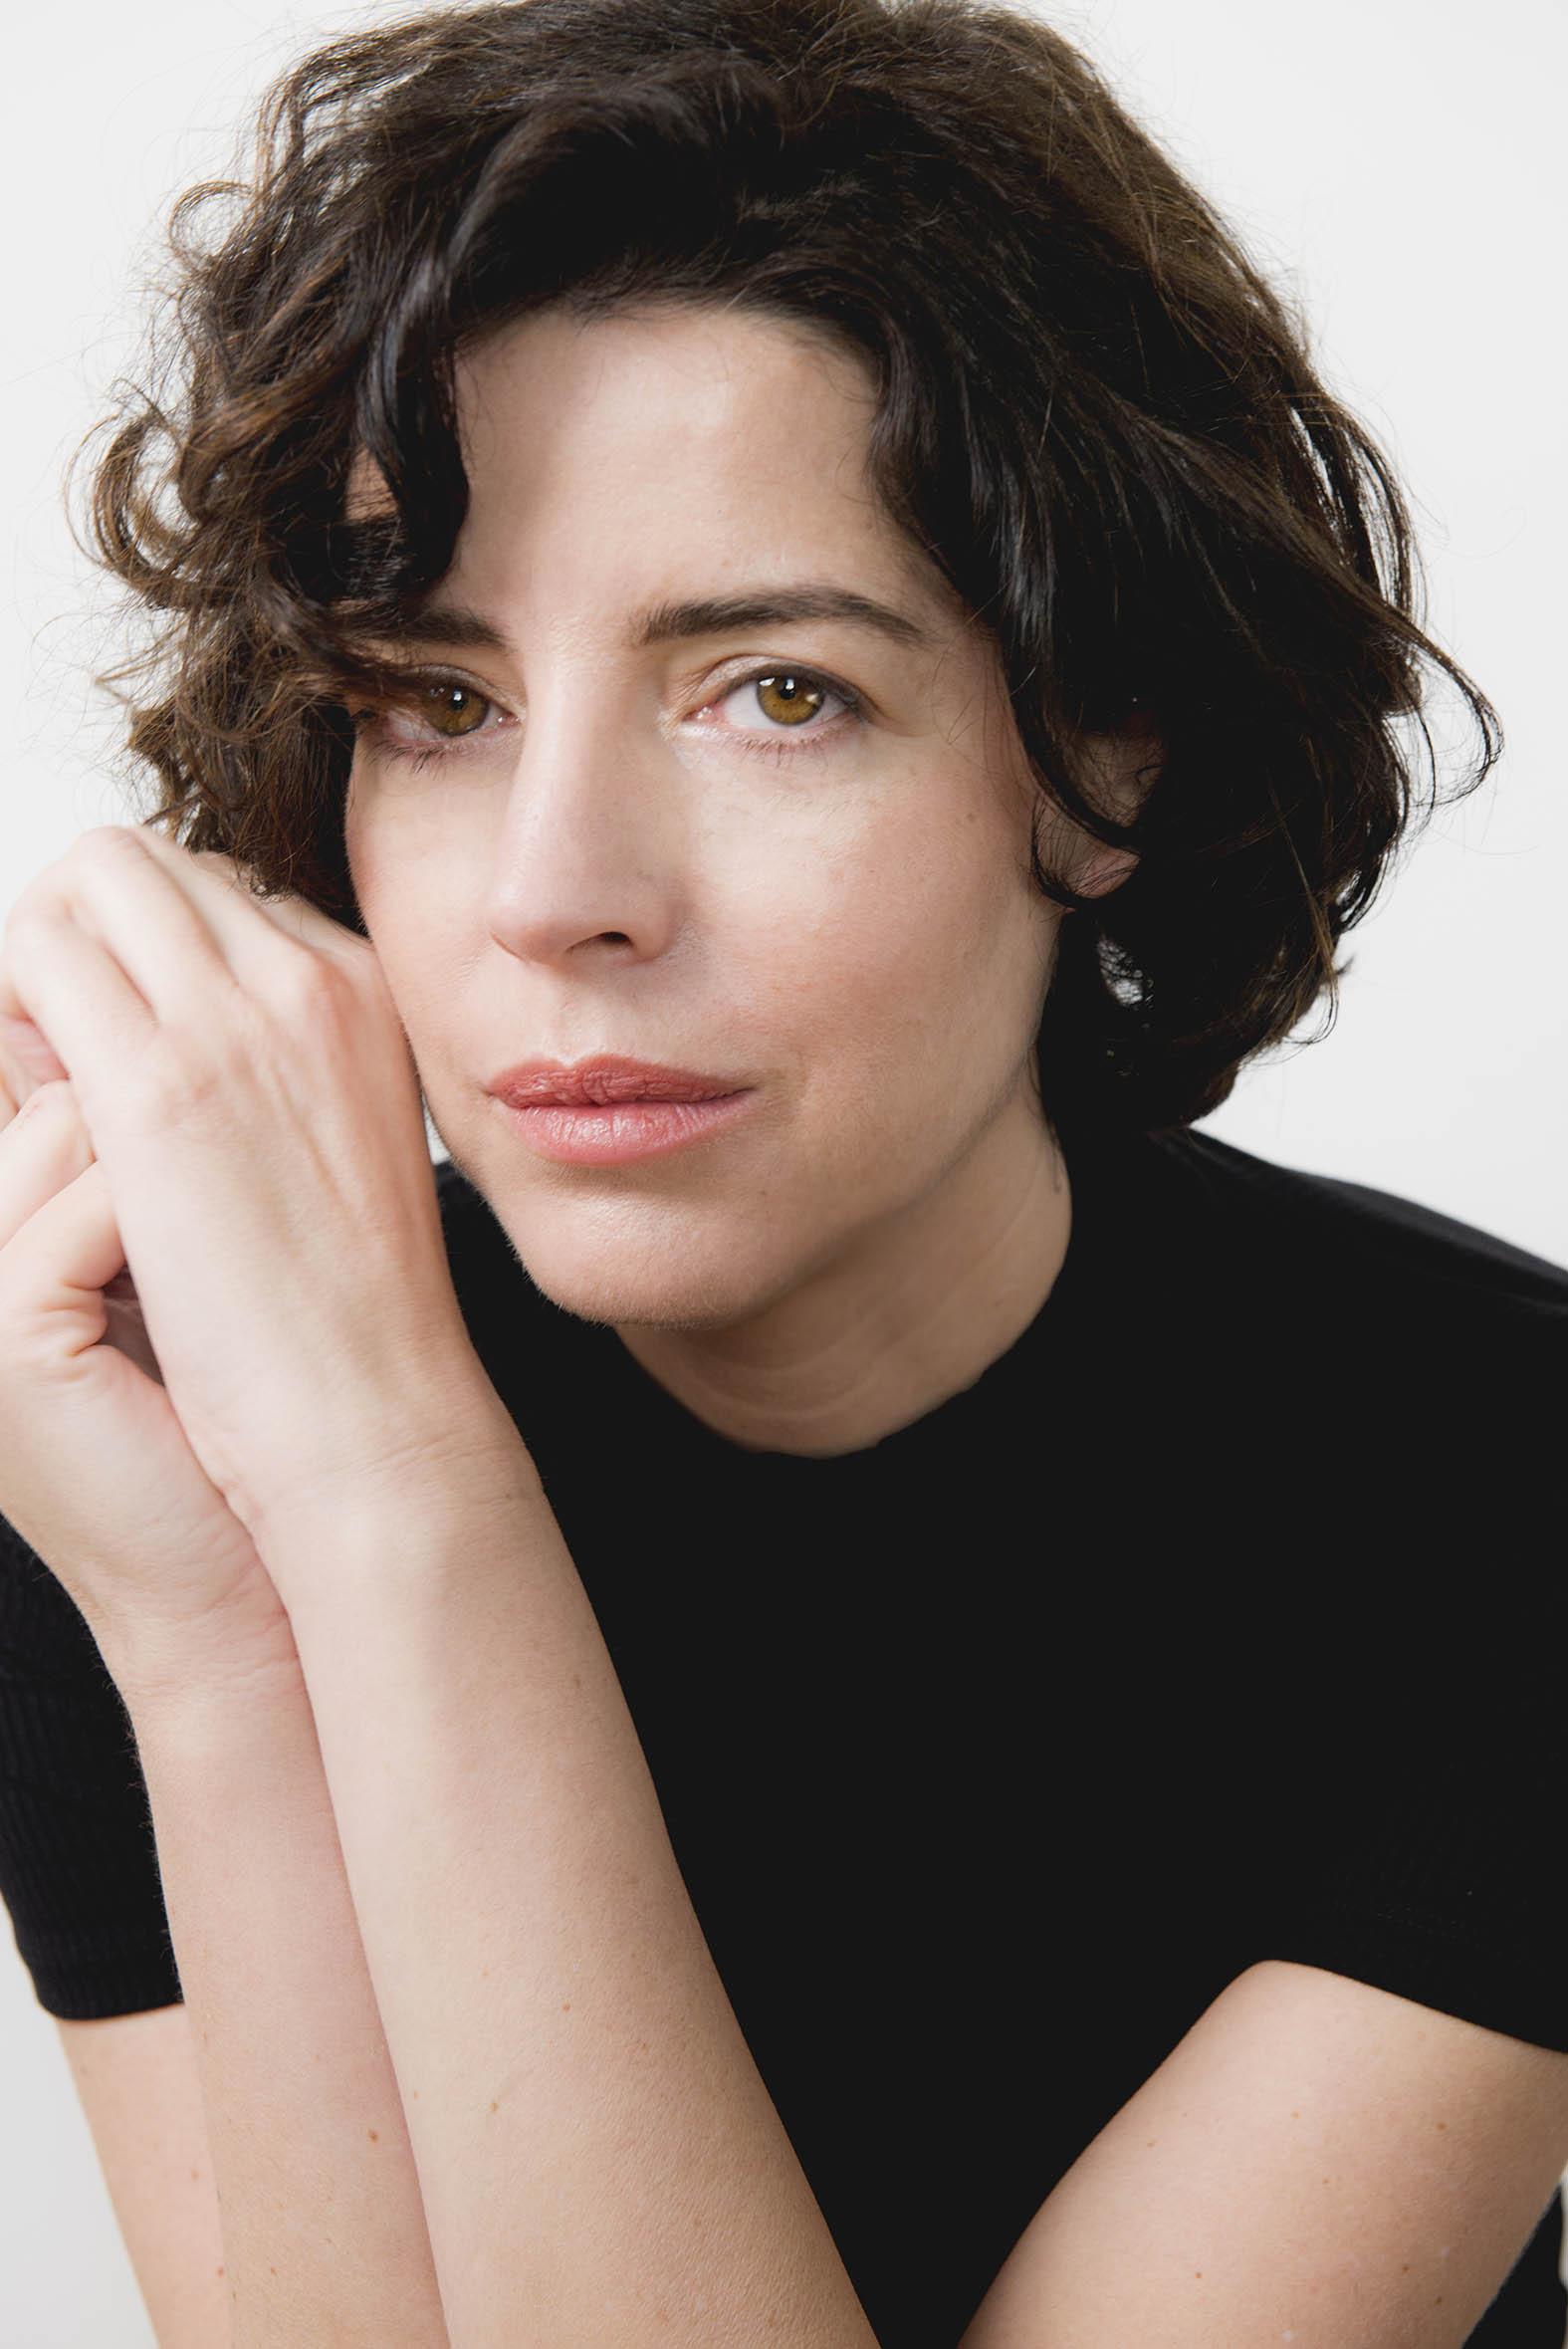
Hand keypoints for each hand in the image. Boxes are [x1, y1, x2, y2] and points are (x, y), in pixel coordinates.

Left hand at [0, 822, 524, 1613]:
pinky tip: (27, 1095)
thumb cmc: (348, 1322)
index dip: (140, 951)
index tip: (110, 1040)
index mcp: (363, 992)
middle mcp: (311, 978)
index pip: (215, 892)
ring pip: (87, 874)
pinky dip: (9, 997)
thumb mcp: (338, 1151)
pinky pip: (40, 951)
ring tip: (37, 1068)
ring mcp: (242, 1019)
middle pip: (145, 859)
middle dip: (77, 927)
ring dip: (35, 950)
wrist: (375, 1414)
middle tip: (52, 1040)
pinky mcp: (163, 1084)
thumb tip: (141, 1029)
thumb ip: (265, 1071)